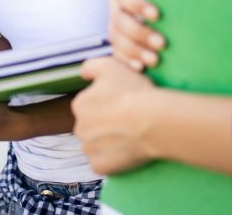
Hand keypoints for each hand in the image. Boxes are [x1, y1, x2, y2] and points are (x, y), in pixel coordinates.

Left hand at [72, 56, 157, 173]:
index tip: (121, 103)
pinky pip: (103, 163)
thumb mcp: (110, 66)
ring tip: (129, 136)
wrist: (152, 120)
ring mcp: (89, 149)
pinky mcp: (101, 166)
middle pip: (90, 126)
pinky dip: (112, 160)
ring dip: (107, 142)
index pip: (89, 105)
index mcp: (80, 104)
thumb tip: (82, 74)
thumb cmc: (133, 91)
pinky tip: (126, 151)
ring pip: (96, 145)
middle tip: (126, 120)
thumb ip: (91, 67)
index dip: (106, 104)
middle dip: (104, 124)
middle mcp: (79, 127)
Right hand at [109, 0, 164, 70]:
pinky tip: (142, 67)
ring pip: (118, 40)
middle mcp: (117, 8)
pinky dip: (129, 62)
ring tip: (155, 59)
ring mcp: (116, 28)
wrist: (171, 12)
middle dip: (140, 33)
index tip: (157, 15)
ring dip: (136, 51)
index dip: (137, 5)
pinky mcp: (118, 45)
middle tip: (162, 43)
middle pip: (121, 20)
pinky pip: (118, 55)